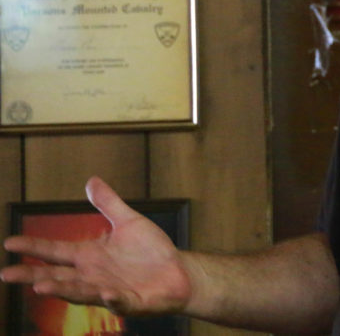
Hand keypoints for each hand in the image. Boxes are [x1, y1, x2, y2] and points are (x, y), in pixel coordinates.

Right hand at [1, 177, 190, 315]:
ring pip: (81, 292)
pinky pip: (119, 302)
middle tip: (6, 273)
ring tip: (41, 286)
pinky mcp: (130, 302)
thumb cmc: (150, 251)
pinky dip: (112, 299)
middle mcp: (93, 275)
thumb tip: (91, 180)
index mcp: (90, 256)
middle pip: (57, 276)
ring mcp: (109, 291)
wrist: (178, 271)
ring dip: (63, 289)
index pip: (55, 250)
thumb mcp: (128, 221)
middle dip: (32, 274)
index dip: (34, 246)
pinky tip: (106, 294)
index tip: (10, 241)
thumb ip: (108, 203)